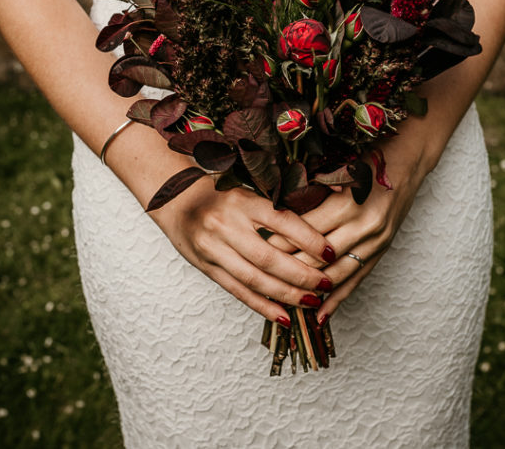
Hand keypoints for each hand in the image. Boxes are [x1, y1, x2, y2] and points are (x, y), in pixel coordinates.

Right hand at [149, 177, 336, 325]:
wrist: (174, 199)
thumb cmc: (220, 193)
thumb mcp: (248, 188)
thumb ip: (280, 201)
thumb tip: (326, 201)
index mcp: (242, 201)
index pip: (282, 221)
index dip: (308, 238)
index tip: (331, 252)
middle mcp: (226, 225)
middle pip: (268, 257)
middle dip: (301, 274)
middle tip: (326, 284)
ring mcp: (213, 249)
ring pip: (254, 279)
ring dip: (286, 295)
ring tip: (311, 303)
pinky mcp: (206, 267)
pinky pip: (238, 291)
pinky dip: (262, 306)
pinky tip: (284, 316)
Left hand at [268, 140, 432, 323]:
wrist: (408, 159)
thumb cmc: (367, 156)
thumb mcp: (337, 168)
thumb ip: (309, 191)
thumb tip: (272, 213)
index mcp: (346, 203)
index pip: (303, 232)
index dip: (277, 242)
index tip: (253, 249)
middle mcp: (362, 226)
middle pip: (317, 259)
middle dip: (287, 271)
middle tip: (259, 280)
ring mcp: (375, 241)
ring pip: (334, 275)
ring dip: (308, 291)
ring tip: (282, 303)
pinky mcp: (381, 251)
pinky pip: (355, 281)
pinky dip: (336, 300)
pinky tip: (319, 316)